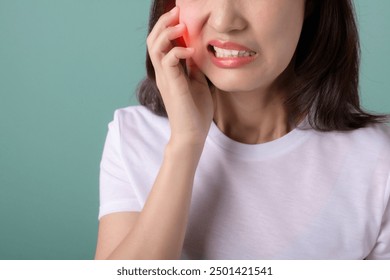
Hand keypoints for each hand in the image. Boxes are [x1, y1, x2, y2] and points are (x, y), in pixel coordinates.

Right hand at [147, 6, 213, 146]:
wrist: (192, 134)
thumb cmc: (195, 111)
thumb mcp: (197, 83)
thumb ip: (193, 67)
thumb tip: (195, 51)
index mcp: (168, 72)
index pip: (161, 43)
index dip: (167, 27)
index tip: (180, 14)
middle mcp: (163, 73)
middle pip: (154, 40)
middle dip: (164, 23)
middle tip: (177, 11)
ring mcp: (165, 79)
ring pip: (156, 47)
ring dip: (168, 32)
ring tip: (181, 25)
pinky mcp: (172, 86)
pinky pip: (169, 61)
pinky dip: (178, 51)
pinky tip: (191, 50)